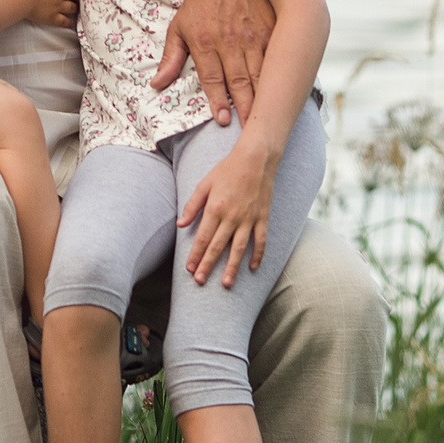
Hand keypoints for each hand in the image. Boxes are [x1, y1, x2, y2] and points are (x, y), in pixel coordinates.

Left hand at [149, 0, 272, 125]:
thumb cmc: (203, 0)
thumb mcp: (180, 25)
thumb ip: (171, 57)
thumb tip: (156, 85)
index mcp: (205, 41)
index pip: (213, 78)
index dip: (218, 101)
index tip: (223, 121)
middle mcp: (230, 40)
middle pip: (239, 80)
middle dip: (245, 107)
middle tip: (250, 130)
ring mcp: (253, 35)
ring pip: (260, 72)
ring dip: (263, 97)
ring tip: (266, 118)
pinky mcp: (272, 30)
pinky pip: (276, 58)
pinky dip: (280, 76)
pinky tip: (283, 92)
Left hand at [178, 141, 277, 286]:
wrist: (256, 159)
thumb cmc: (228, 170)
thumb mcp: (205, 183)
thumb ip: (192, 205)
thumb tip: (180, 225)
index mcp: (215, 208)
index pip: (203, 237)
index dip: (196, 254)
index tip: (189, 268)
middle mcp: (232, 217)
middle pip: (218, 246)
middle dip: (208, 265)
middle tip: (199, 281)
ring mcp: (249, 219)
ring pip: (239, 248)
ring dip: (232, 267)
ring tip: (225, 283)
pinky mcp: (263, 218)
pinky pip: (261, 240)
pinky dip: (258, 255)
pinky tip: (252, 267)